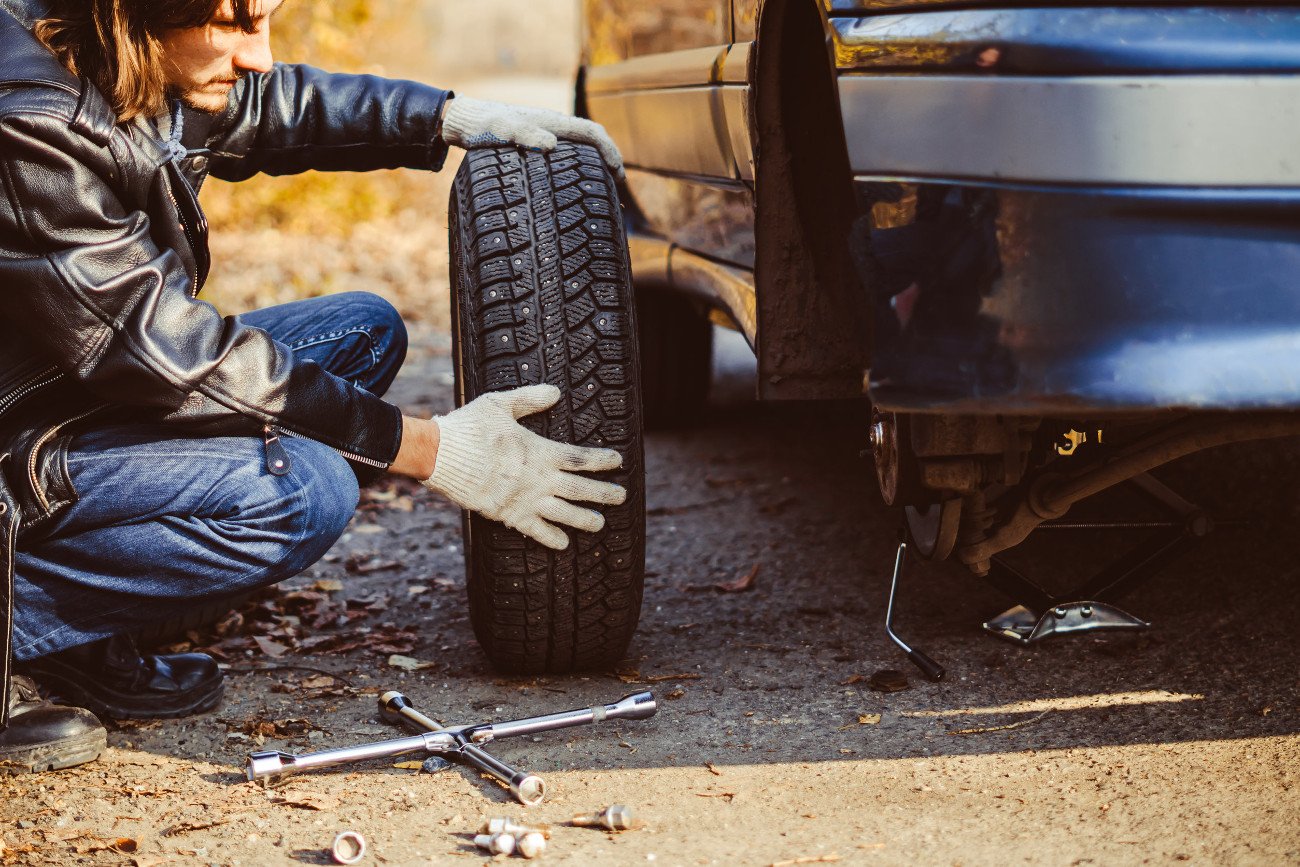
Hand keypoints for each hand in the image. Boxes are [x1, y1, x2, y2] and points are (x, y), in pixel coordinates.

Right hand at [420, 384, 625, 549]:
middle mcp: (539, 479)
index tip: (618, 461)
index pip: (581, 458)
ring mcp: (525, 500)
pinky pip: (535, 530)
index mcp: (540, 451)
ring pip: (565, 514)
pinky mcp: (508, 515)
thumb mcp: (500, 404)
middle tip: (621, 496)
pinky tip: (563, 543)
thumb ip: (530, 399)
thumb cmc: (469, 427)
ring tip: (601, 523)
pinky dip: (550, 538)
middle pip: (581, 489)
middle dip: (604, 494)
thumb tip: (555, 392)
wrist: (440, 456)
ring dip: (585, 520)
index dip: (602, 460)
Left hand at [440, 95, 624, 179]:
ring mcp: (545, 136)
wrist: (464, 121)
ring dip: (595, 165)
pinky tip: (572, 186)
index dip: (610, 151)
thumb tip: (551, 145)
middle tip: (618, 186)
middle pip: (592, 140)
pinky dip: (577, 169)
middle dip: (609, 159)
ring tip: (602, 189)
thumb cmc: (481, 126)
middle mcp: (553, 127)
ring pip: (580, 148)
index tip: (619, 174)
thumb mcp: (501, 131)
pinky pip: (565, 156)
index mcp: (552, 122)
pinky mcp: (536, 145)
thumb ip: (524, 134)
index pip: (592, 133)